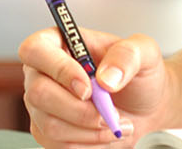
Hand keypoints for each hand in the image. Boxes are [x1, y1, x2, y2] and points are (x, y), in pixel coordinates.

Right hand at [19, 27, 169, 147]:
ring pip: (49, 124)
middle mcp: (44, 73)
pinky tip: (104, 132)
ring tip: (114, 122)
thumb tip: (105, 77)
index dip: (58, 70)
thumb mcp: (145, 54)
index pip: (35, 50)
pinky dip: (88, 143)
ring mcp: (42, 104)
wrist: (146, 110)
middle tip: (109, 111)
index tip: (88, 87)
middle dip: (80, 110)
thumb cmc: (139, 77)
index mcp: (59, 43)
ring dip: (89, 129)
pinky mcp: (47, 131)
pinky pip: (58, 145)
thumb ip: (127, 56)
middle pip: (38, 93)